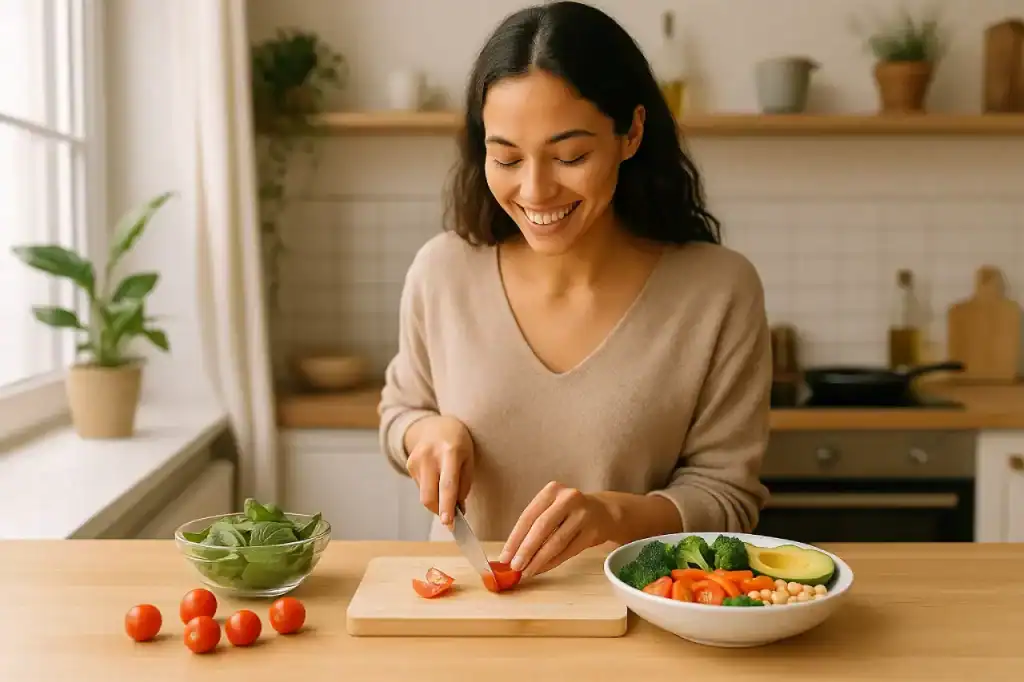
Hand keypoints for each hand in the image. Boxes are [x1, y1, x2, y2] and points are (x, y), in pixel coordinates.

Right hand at [404, 416, 473, 527]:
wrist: (434, 425)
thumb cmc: (458, 442)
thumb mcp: (469, 458)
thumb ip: (464, 484)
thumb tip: (458, 510)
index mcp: (450, 452)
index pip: (447, 485)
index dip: (447, 506)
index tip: (447, 523)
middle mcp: (429, 456)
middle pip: (429, 496)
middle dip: (439, 511)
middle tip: (450, 518)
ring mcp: (416, 459)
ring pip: (424, 495)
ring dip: (435, 500)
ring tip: (445, 487)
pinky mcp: (409, 464)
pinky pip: (420, 487)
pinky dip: (430, 489)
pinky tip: (435, 477)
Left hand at [498, 482, 615, 578]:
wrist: (603, 512)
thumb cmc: (568, 512)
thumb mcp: (551, 508)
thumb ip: (533, 526)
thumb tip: (511, 553)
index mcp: (552, 490)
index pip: (528, 516)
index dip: (515, 538)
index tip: (504, 557)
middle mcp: (568, 498)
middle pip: (542, 527)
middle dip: (526, 550)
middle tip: (515, 567)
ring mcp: (583, 515)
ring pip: (556, 542)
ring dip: (539, 560)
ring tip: (527, 572)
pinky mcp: (593, 532)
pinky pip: (568, 551)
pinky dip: (553, 562)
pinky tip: (542, 569)